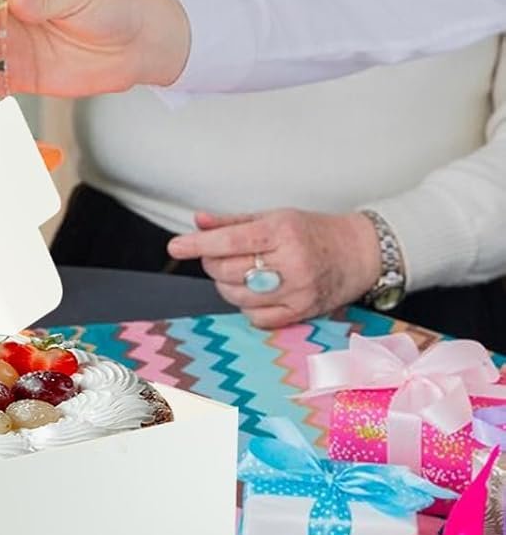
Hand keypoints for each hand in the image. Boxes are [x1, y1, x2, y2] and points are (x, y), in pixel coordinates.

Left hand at [166, 208, 381, 328]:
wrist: (359, 253)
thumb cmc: (312, 230)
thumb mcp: (273, 216)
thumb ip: (232, 221)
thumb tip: (198, 221)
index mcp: (282, 231)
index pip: (229, 241)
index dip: (197, 244)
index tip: (175, 246)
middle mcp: (291, 262)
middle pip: (228, 271)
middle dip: (211, 263)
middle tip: (214, 254)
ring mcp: (299, 291)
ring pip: (238, 296)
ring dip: (225, 285)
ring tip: (233, 272)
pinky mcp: (303, 313)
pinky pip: (257, 318)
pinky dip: (245, 306)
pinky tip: (252, 292)